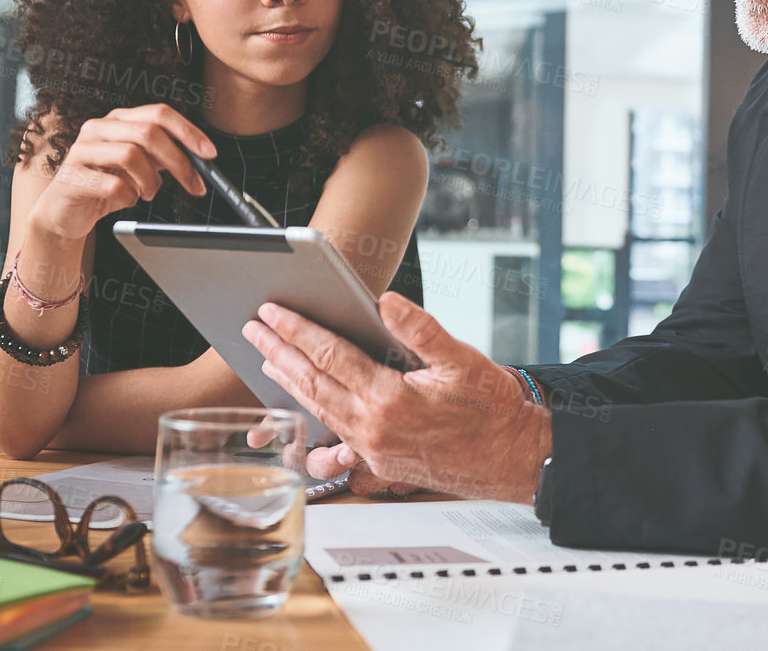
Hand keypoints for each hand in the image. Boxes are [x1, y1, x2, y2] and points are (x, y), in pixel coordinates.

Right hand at [28, 104, 214, 241]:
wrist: (64, 212)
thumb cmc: (105, 185)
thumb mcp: (140, 167)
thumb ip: (163, 157)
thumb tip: (200, 157)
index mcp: (118, 120)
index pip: (159, 113)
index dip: (188, 132)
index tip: (210, 153)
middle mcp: (98, 129)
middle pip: (148, 132)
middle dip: (179, 160)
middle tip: (194, 183)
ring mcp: (82, 151)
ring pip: (131, 155)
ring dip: (151, 181)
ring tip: (148, 193)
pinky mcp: (72, 177)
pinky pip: (113, 185)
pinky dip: (129, 197)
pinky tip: (127, 200)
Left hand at [242, 292, 549, 501]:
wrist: (512, 460)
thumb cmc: (493, 411)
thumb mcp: (462, 358)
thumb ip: (419, 329)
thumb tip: (385, 301)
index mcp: (390, 400)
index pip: (330, 355)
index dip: (297, 330)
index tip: (274, 311)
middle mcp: (373, 429)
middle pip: (312, 383)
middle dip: (279, 352)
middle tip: (254, 328)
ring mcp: (372, 451)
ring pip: (318, 410)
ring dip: (289, 381)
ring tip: (267, 358)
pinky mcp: (378, 465)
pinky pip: (334, 433)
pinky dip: (313, 411)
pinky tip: (304, 399)